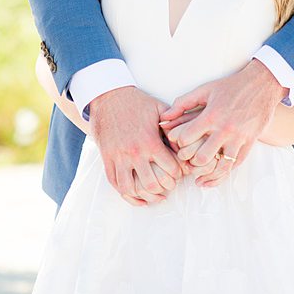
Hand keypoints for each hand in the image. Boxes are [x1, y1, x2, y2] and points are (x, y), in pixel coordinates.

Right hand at [90, 86, 183, 206]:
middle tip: (170, 185)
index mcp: (149, 141)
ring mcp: (118, 158)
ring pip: (132, 189)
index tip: (181, 172)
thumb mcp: (159, 108)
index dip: (179, 173)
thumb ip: (174, 124)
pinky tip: (138, 197)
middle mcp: (134, 153)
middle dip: (165, 188)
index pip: (170, 168)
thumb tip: (186, 139)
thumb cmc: (136, 102)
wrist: (108, 97)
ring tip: (156, 196)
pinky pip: (115, 184)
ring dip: (146, 196)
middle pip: (152, 184)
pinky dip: (127, 195)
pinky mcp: (107, 159)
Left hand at [158, 59, 286, 187]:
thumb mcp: (205, 90)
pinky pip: (236, 164)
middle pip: (201, 158)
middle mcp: (224, 129)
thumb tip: (164, 117)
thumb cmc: (231, 86)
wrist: (262, 84)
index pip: (186, 138)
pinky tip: (214, 176)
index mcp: (211, 116)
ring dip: (207, 173)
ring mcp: (239, 138)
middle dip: (191, 162)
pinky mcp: (250, 142)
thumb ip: (183, 103)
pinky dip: (224, 173)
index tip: (179, 142)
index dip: (178, 142)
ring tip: (198, 175)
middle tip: (187, 160)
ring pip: (220, 166)